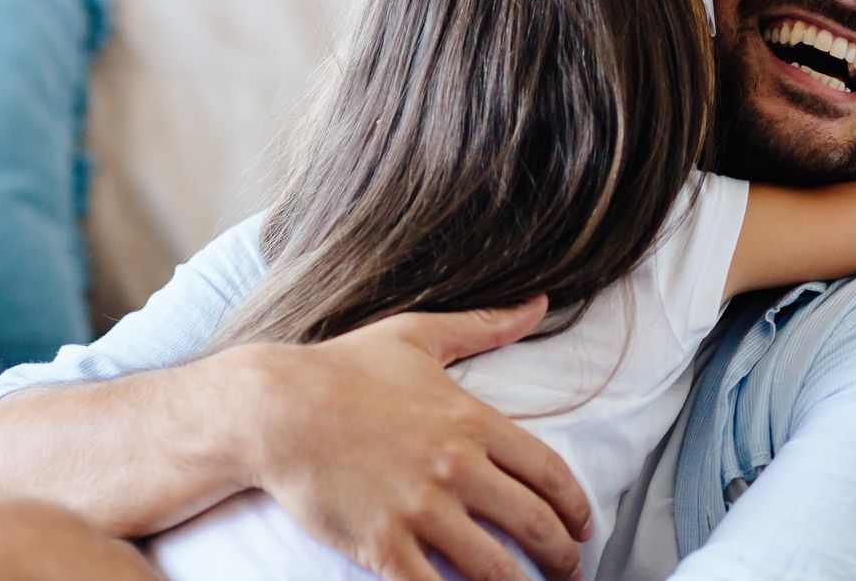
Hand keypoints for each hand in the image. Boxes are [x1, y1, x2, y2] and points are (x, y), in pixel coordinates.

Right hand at [214, 296, 592, 580]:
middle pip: (535, 525)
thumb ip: (483, 325)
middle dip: (563, 559)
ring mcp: (418, 509)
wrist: (270, 408)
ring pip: (494, 568)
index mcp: (471, 422)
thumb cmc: (341, 369)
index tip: (585, 529)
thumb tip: (539, 303)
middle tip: (571, 575)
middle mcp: (455, 468)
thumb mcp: (416, 336)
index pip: (550, 473)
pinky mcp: (382, 544)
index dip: (577, 509)